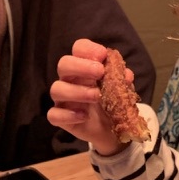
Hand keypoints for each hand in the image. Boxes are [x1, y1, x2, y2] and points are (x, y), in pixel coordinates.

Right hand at [48, 38, 125, 154]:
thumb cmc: (114, 103)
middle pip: (63, 64)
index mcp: (85, 67)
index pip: (79, 49)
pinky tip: (83, 116)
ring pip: (56, 89)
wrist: (114, 130)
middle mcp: (71, 80)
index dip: (88, 49)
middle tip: (99, 72)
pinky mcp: (61, 118)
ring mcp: (64, 99)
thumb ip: (122, 80)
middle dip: (80, 66)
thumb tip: (125, 75)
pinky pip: (53, 115)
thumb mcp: (122, 90)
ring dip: (77, 91)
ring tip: (96, 96)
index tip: (102, 55)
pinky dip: (67, 115)